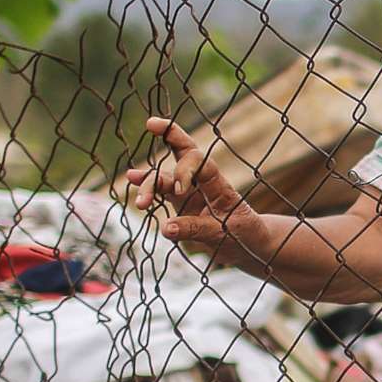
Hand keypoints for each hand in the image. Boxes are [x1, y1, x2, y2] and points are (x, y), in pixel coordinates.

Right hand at [119, 116, 273, 265]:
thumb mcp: (226, 232)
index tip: (179, 191)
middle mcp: (201, 183)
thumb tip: (165, 228)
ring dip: (148, 183)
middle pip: (181, 153)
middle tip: (146, 148)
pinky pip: (160, 194)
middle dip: (168, 138)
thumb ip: (196, 229)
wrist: (251, 243)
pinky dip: (147, 190)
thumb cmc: (245, 233)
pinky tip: (131, 179)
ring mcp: (188, 193)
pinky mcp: (180, 207)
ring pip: (164, 178)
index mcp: (218, 183)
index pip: (198, 161)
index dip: (184, 168)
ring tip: (134, 190)